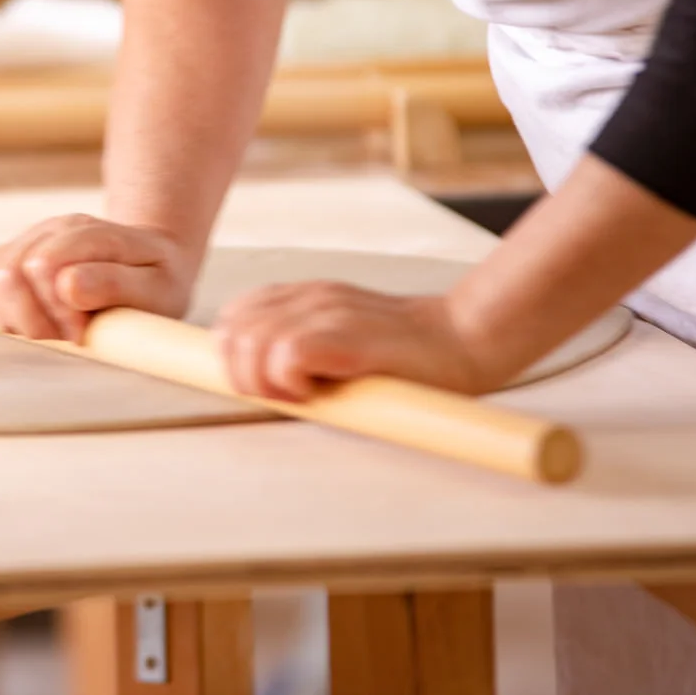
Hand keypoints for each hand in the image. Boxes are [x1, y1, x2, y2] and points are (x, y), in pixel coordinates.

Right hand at [0, 215, 197, 342]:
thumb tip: (67, 285)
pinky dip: (2, 310)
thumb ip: (116, 284)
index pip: (44, 267)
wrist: (148, 262)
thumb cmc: (156, 282)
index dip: (57, 312)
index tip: (83, 334)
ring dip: (15, 317)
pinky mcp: (14, 254)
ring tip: (52, 330)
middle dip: (32, 319)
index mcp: (90, 233)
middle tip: (67, 336)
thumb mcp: (157, 287)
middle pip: (8, 273)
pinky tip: (35, 322)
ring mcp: (31, 239)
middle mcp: (55, 228)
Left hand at [214, 282, 504, 400]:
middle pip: (230, 332)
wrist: (464, 340)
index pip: (233, 316)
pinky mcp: (343, 331)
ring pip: (249, 343)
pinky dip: (289, 382)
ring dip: (264, 381)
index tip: (257, 385)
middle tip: (281, 397)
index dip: (231, 355)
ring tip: (302, 396)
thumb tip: (260, 383)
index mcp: (302, 297)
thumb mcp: (341, 344)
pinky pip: (285, 354)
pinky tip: (319, 393)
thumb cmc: (407, 359)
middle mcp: (307, 297)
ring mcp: (325, 310)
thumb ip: (302, 350)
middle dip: (241, 376)